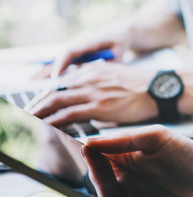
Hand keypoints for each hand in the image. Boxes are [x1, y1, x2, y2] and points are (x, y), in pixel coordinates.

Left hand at [27, 63, 157, 126]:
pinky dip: (53, 120)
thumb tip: (86, 87)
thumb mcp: (117, 75)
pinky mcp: (98, 106)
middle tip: (29, 111)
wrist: (159, 90)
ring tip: (31, 120)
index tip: (38, 100)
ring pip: (56, 101)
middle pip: (55, 89)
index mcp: (94, 70)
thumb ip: (99, 78)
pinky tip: (46, 126)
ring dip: (40, 111)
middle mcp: (89, 78)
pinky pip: (68, 114)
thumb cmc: (142, 86)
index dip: (47, 90)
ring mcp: (93, 91)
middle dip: (38, 101)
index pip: (62, 80)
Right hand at [36, 32, 128, 79]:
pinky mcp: (80, 53)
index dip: (61, 63)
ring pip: (60, 60)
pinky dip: (56, 70)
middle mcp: (80, 45)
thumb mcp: (118, 52)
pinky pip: (65, 62)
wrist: (122, 31)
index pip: (70, 51)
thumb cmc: (120, 41)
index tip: (55, 76)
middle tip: (33, 80)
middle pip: (60, 57)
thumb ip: (108, 64)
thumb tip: (97, 76)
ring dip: (48, 69)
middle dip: (47, 68)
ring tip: (33, 81)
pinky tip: (45, 79)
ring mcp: (79, 49)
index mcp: (89, 42)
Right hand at [84, 126, 192, 196]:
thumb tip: (95, 142)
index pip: (99, 154)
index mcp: (125, 157)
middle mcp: (123, 179)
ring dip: (102, 190)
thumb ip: (127, 139)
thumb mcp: (159, 138)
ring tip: (105, 176)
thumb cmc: (190, 159)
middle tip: (88, 157)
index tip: (85, 146)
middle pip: (96, 178)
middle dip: (91, 170)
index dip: (88, 151)